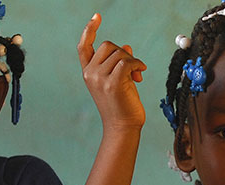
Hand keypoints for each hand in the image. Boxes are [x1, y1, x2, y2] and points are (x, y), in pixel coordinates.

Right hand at [78, 13, 146, 128]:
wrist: (123, 126)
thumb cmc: (122, 104)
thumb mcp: (119, 80)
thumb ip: (119, 63)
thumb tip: (127, 47)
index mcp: (88, 72)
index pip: (84, 46)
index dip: (90, 30)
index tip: (96, 16)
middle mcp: (90, 74)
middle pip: (108, 46)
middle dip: (124, 53)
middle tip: (133, 69)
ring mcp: (99, 78)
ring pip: (119, 53)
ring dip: (133, 61)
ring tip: (137, 75)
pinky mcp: (112, 83)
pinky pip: (127, 62)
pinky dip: (137, 65)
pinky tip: (140, 75)